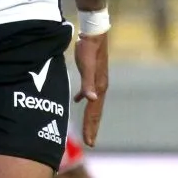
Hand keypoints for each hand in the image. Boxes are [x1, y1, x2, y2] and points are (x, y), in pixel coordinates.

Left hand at [74, 32, 108, 146]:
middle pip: (95, 112)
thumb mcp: (87, 66)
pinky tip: (77, 100)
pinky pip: (88, 92)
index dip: (90, 127)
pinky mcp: (92, 75)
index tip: (89, 142)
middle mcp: (100, 87)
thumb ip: (88, 82)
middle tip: (90, 142)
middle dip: (92, 127)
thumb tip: (90, 98)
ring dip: (89, 116)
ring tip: (87, 128)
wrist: (93, 34)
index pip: (93, 112)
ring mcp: (97, 81)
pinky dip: (83, 98)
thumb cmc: (88, 50)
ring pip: (93, 104)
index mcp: (99, 88)